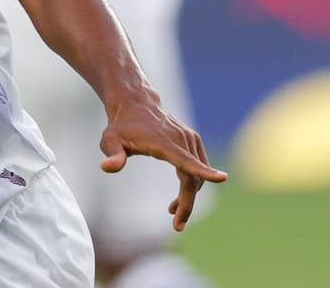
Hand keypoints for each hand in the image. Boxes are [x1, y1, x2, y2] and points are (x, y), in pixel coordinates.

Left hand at [98, 98, 227, 230]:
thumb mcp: (109, 140)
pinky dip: (192, 184)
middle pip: (193, 178)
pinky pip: (197, 167)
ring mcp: (189, 139)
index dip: (204, 172)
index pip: (187, 160)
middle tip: (177, 225)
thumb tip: (106, 168)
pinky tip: (178, 198)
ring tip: (171, 211)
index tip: (222, 178)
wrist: (135, 104)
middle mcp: (181, 139)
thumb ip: (112, 155)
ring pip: (197, 176)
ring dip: (188, 196)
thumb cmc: (121, 126)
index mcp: (164, 142)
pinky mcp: (192, 140)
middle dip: (187, 204)